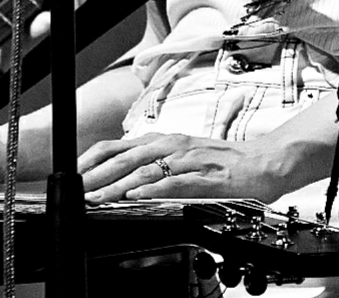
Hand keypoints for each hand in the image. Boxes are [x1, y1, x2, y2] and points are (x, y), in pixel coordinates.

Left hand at [78, 132, 279, 203]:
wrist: (266, 162)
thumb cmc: (224, 161)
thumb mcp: (181, 157)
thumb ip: (153, 165)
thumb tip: (120, 179)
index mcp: (163, 141)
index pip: (117, 147)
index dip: (92, 160)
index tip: (72, 175)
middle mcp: (172, 146)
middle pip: (125, 158)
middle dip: (98, 176)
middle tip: (77, 191)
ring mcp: (189, 160)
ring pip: (146, 170)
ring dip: (118, 185)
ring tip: (98, 197)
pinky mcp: (207, 176)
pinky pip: (176, 182)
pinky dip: (154, 189)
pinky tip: (137, 196)